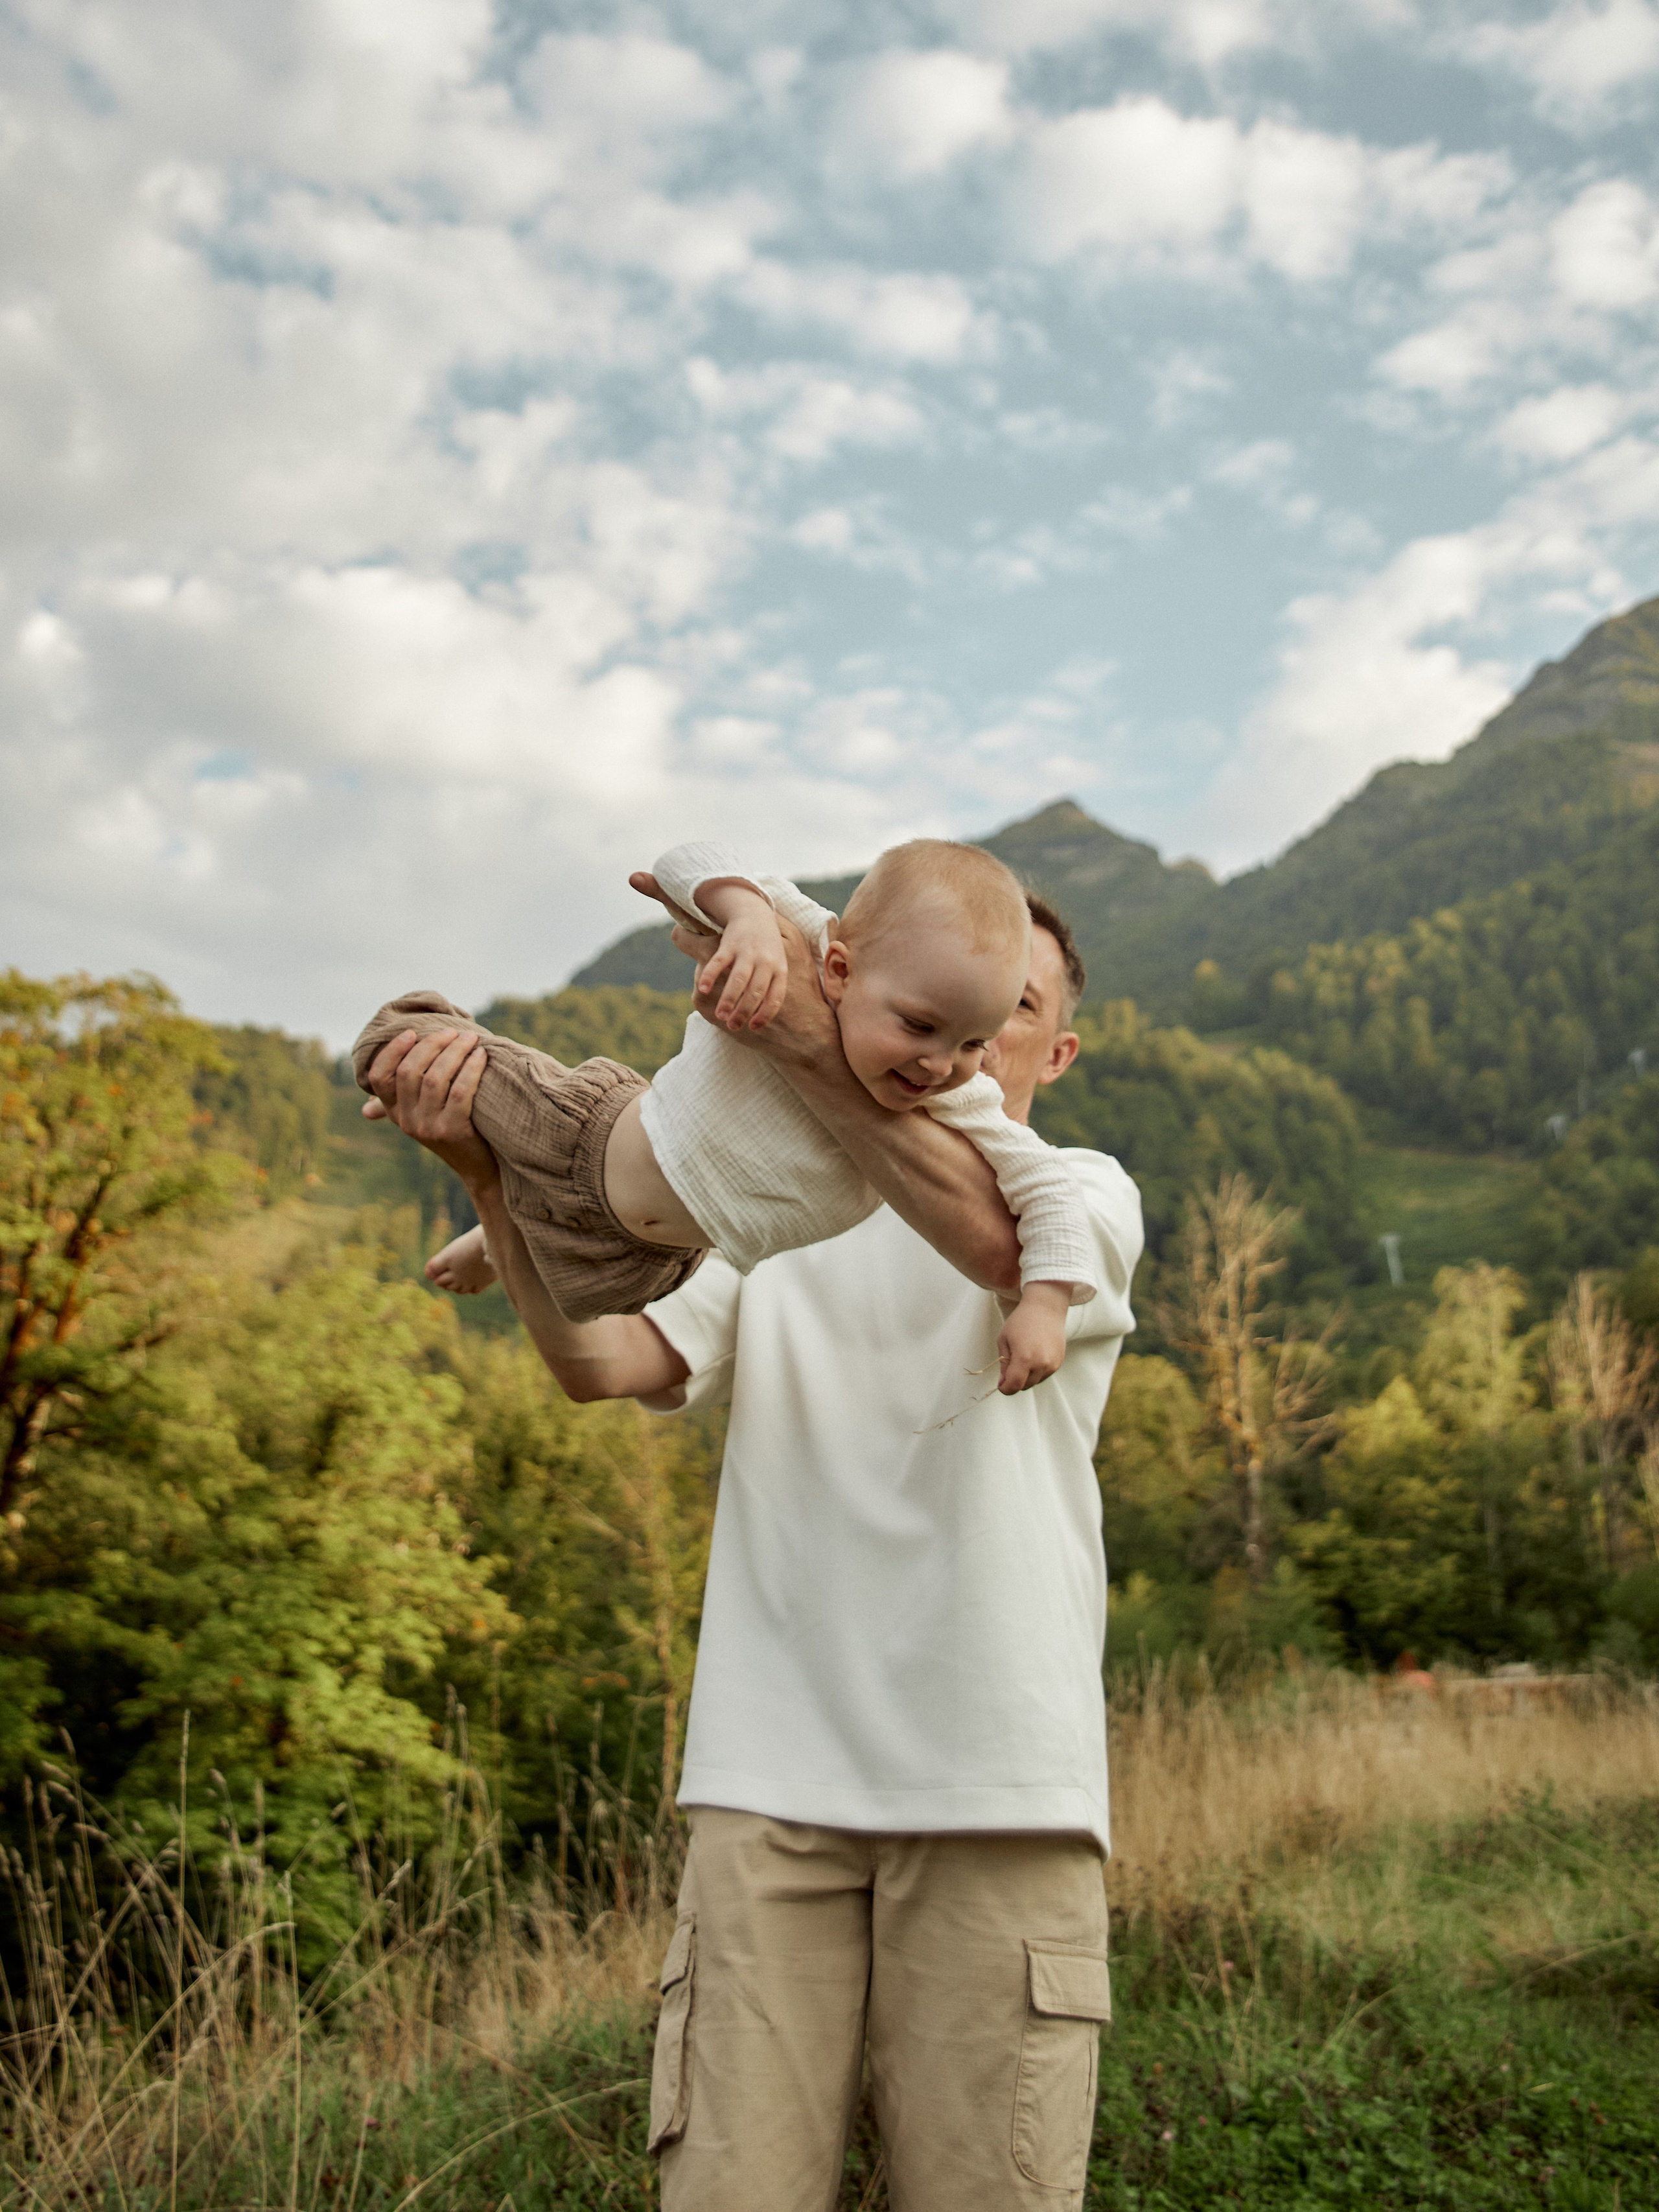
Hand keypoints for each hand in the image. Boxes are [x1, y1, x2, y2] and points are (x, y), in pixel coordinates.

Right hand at [361, 1028, 499, 1194]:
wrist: (478, 1165)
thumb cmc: (452, 1126)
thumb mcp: (422, 1114)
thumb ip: (404, 1099)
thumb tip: (371, 1099)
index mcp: (394, 1111)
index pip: (379, 1077)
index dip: (392, 1051)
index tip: (412, 1032)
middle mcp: (406, 1121)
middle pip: (410, 1072)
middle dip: (432, 1044)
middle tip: (453, 1031)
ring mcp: (428, 1128)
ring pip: (436, 1078)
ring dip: (455, 1052)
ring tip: (471, 1039)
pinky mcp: (453, 1132)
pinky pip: (460, 1092)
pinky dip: (471, 1069)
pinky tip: (481, 1056)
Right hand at [688, 914, 839, 1069]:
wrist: (756, 913)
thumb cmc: (767, 948)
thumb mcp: (777, 965)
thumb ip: (772, 988)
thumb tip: (761, 1018)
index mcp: (779, 969)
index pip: (775, 996)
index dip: (765, 1014)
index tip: (753, 1027)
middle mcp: (765, 961)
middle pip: (756, 991)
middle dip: (744, 1011)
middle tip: (733, 1026)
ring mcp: (747, 952)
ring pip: (739, 979)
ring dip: (729, 999)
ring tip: (720, 1015)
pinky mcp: (730, 943)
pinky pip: (719, 962)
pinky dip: (711, 976)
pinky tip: (704, 990)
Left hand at [996, 1281, 1071, 1393]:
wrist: (1046, 1307)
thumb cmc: (1021, 1321)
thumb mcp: (1004, 1340)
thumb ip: (1003, 1364)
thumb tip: (1003, 1383)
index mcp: (1024, 1359)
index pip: (1013, 1386)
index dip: (1005, 1389)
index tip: (1001, 1384)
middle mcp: (1041, 1364)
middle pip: (1024, 1386)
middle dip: (1015, 1381)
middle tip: (1010, 1365)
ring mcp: (1052, 1364)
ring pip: (1035, 1382)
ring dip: (1026, 1376)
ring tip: (1023, 1355)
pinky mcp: (1059, 1362)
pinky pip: (1044, 1375)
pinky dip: (1037, 1370)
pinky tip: (1034, 1354)